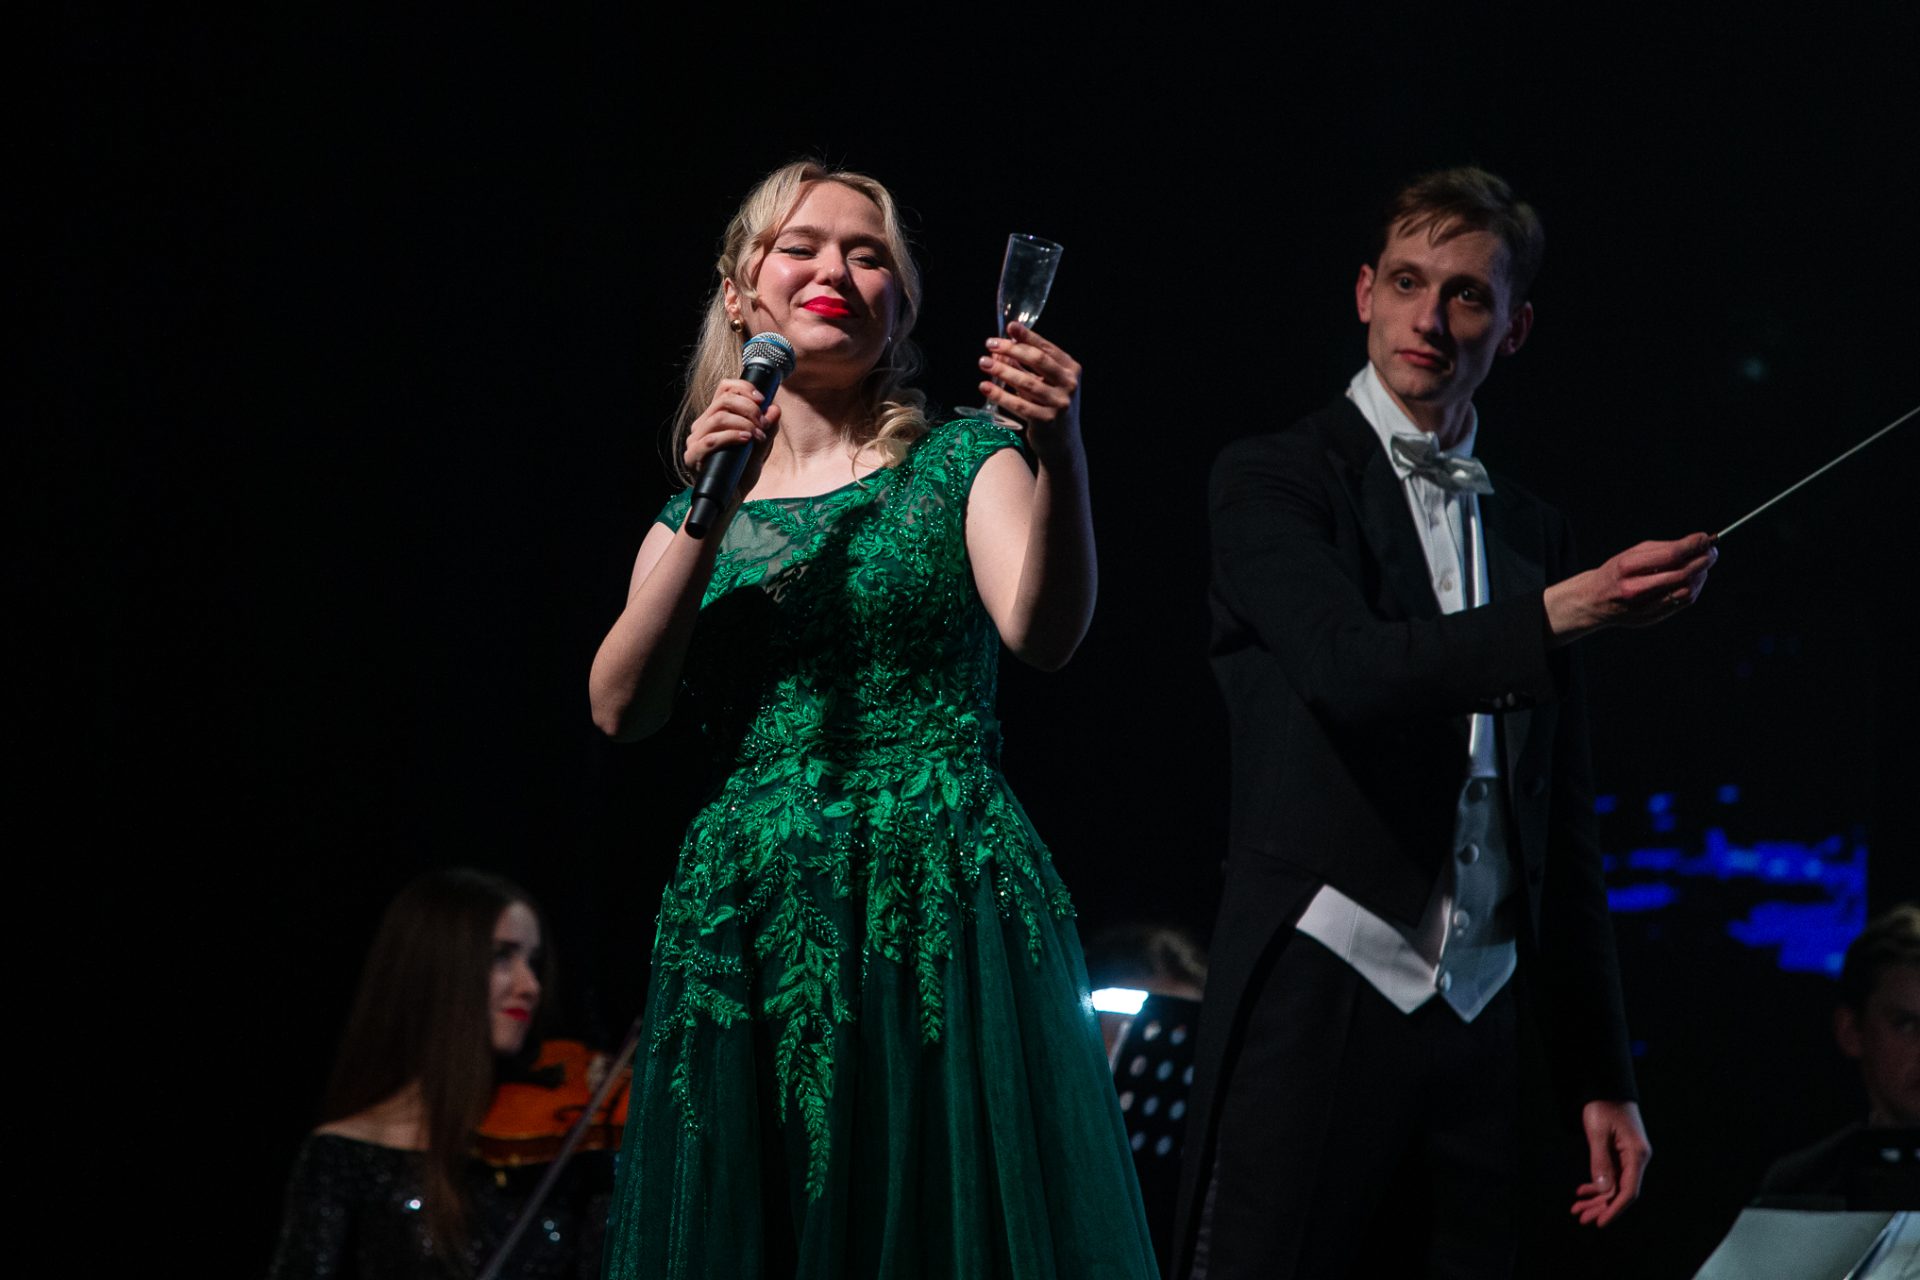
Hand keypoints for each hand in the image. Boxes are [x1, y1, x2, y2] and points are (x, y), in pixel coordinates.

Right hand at [683, 378, 779, 503]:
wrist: (729, 501)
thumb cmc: (742, 474)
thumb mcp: (761, 449)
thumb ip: (768, 429)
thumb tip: (775, 409)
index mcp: (715, 418)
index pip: (724, 388)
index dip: (744, 388)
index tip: (762, 399)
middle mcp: (702, 425)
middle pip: (723, 400)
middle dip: (749, 408)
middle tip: (763, 423)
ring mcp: (695, 441)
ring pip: (718, 417)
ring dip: (744, 423)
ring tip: (758, 435)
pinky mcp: (692, 457)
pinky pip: (710, 440)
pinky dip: (731, 436)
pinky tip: (747, 440)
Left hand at [978, 322, 1082, 461]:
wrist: (1062, 444)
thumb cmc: (1050, 406)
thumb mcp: (1044, 383)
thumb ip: (1026, 366)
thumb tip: (1000, 349)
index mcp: (1071, 369)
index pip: (1046, 348)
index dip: (1027, 336)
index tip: (1009, 327)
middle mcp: (1070, 384)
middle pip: (1037, 360)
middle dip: (1012, 349)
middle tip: (990, 344)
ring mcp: (1060, 403)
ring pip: (1026, 383)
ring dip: (1002, 370)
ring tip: (983, 363)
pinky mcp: (1047, 421)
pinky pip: (1019, 405)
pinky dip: (1000, 395)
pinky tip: (985, 387)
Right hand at [1544, 533, 1716, 643]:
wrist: (1594, 601)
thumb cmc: (1616, 572)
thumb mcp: (1632, 553)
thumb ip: (1664, 548)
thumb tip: (1698, 543)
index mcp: (1627, 567)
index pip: (1671, 555)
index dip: (1693, 545)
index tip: (1706, 538)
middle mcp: (1634, 588)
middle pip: (1681, 573)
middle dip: (1703, 560)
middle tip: (1712, 552)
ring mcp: (1643, 606)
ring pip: (1686, 590)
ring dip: (1700, 575)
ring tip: (1702, 565)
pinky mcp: (1652, 617)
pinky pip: (1682, 602)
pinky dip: (1693, 588)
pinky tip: (1692, 580)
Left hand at [1571, 1099, 1650, 1226]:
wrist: (1605, 1086)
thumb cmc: (1603, 1105)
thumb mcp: (1598, 1133)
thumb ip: (1600, 1162)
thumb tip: (1604, 1191)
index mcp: (1636, 1155)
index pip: (1629, 1191)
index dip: (1614, 1208)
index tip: (1600, 1222)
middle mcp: (1636, 1159)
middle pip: (1620, 1192)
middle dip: (1601, 1207)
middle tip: (1581, 1217)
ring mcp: (1628, 1157)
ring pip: (1614, 1186)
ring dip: (1596, 1198)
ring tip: (1577, 1209)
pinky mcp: (1620, 1154)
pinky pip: (1610, 1175)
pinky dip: (1597, 1185)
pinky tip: (1583, 1192)